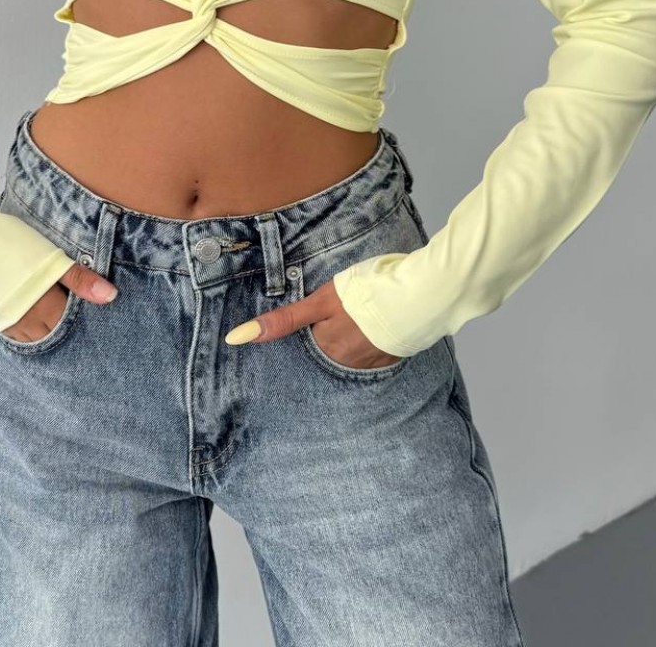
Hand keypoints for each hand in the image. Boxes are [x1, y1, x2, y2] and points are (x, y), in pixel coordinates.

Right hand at [0, 262, 117, 343]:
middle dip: (68, 325)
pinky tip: (34, 315)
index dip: (86, 316)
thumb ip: (80, 280)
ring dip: (48, 328)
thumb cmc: (7, 243)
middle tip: (79, 312)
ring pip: (36, 336)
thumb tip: (110, 296)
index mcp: (45, 308)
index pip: (74, 323)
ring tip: (57, 313)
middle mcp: (26, 322)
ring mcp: (7, 322)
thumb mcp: (50, 256)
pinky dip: (30, 327)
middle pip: (56, 333)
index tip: (93, 310)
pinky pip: (18, 333)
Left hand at [223, 278, 402, 368]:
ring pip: (352, 350)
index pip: (308, 344)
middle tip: (344, 311)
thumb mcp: (319, 301)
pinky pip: (375, 351)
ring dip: (354, 335)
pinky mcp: (394, 355)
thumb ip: (282, 321)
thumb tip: (235, 339)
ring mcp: (374, 361)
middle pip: (329, 348)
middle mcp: (348, 363)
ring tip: (361, 314)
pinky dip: (373, 338)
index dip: (312, 327)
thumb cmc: (365, 293)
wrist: (420, 295)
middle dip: (332, 332)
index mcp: (327, 349)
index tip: (319, 317)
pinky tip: (378, 322)